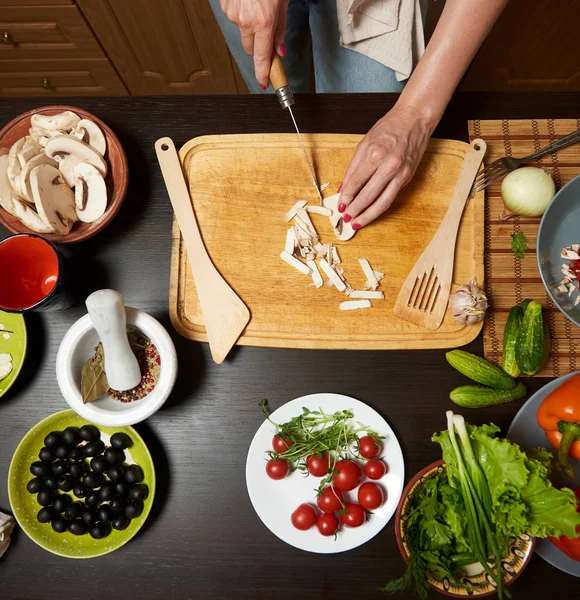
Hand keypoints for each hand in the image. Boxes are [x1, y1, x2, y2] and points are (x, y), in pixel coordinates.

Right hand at [220, 0, 288, 88]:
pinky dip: (240, 13)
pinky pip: (233, 17)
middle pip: (250, 48)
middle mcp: (246, 20)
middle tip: (265, 30)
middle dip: (258, 44)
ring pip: (242, 32)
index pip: (262, 58)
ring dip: (249, 25)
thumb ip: (280, 29)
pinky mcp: (225, 6)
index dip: (263, 73)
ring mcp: (233, 13)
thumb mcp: (282, 3)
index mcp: (263, 21)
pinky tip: (246, 2)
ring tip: (256, 6)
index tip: (264, 82)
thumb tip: (279, 50)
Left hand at [338, 104, 435, 228]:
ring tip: (357, 222)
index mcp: (375, 154)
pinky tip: (371, 213)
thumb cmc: (389, 128)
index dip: (346, 196)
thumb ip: (352, 168)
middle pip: (368, 196)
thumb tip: (343, 188)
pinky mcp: (407, 178)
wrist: (415, 119)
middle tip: (346, 218)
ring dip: (368, 215)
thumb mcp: (364, 143)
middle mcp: (389, 165)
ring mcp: (400, 173)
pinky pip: (391, 197)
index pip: (356, 182)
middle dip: (355, 210)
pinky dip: (380, 208)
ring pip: (382, 202)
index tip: (339, 206)